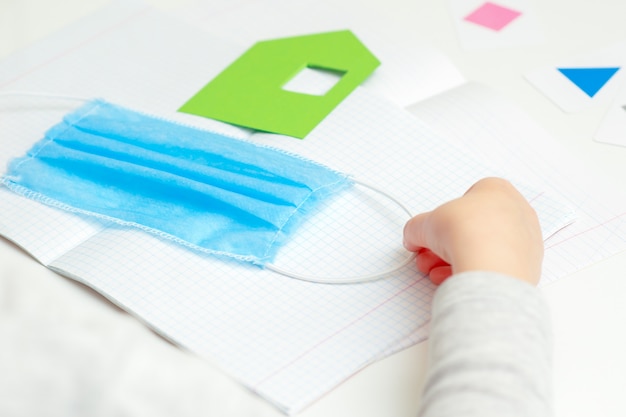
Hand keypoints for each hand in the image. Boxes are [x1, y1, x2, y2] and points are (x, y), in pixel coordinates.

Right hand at [403, 177, 542, 285]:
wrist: (492, 266)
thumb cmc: (468, 232)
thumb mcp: (426, 223)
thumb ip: (416, 228)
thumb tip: (413, 237)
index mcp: (497, 189)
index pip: (464, 201)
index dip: (442, 218)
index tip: (430, 232)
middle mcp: (517, 211)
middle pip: (473, 227)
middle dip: (446, 244)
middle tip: (428, 256)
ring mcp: (526, 240)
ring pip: (485, 248)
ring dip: (457, 259)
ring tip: (436, 272)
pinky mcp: (528, 266)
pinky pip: (497, 266)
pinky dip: (476, 272)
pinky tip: (456, 279)